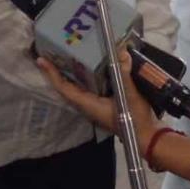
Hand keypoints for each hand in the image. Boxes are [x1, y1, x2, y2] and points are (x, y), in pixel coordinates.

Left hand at [37, 50, 163, 154]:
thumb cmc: (135, 120)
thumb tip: (121, 52)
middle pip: (66, 86)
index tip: (41, 60)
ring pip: (76, 86)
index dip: (52, 74)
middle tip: (51, 51)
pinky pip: (87, 87)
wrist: (148, 137)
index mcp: (88, 104)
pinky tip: (89, 64)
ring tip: (65, 53)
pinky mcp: (103, 103)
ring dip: (69, 72)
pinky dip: (84, 75)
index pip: (64, 87)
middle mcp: (87, 105)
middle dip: (57, 70)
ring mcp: (94, 104)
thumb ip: (124, 75)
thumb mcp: (130, 96)